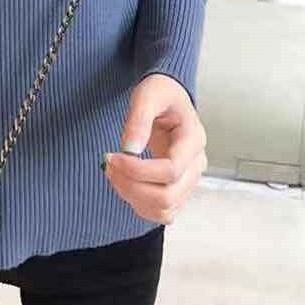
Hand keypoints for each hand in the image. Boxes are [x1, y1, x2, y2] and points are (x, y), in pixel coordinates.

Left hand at [102, 73, 206, 224]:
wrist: (168, 98)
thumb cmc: (160, 92)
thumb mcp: (147, 95)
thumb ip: (139, 121)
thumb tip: (129, 150)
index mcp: (194, 139)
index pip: (171, 170)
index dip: (138, 170)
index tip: (112, 157)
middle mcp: (196, 164)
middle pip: (167, 196)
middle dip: (131, 186)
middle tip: (108, 165)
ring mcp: (189, 179)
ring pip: (164, 209)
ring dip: (133, 198)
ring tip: (114, 173)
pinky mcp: (178, 188)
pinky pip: (162, 211)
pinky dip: (139, 204)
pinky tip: (124, 183)